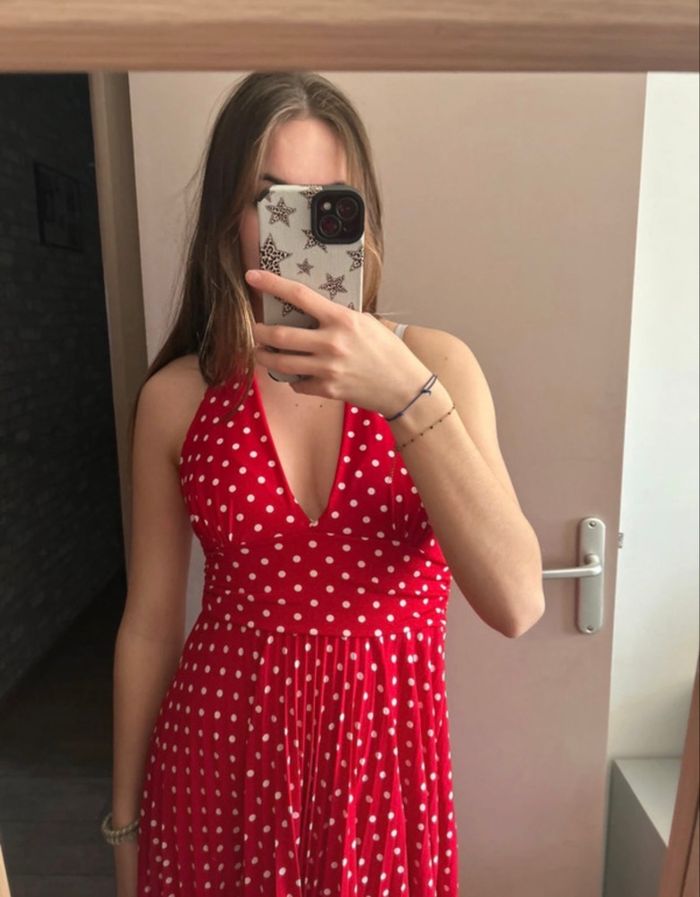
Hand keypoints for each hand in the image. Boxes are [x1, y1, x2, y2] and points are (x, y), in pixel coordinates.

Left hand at [245, 269, 429, 416]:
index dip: (271, 284)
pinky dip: (292, 379)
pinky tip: (294, 375)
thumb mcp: (365, 322)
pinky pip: (296, 384)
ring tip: (261, 352)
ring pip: (280, 362)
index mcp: (341, 319)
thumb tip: (312, 311)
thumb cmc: (387, 351)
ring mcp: (327, 368)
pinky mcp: (327, 389)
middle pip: (279, 335)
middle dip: (259, 332)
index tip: (252, 276)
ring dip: (264, 356)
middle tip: (256, 330)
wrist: (403, 386)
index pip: (298, 295)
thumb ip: (337, 317)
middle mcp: (331, 343)